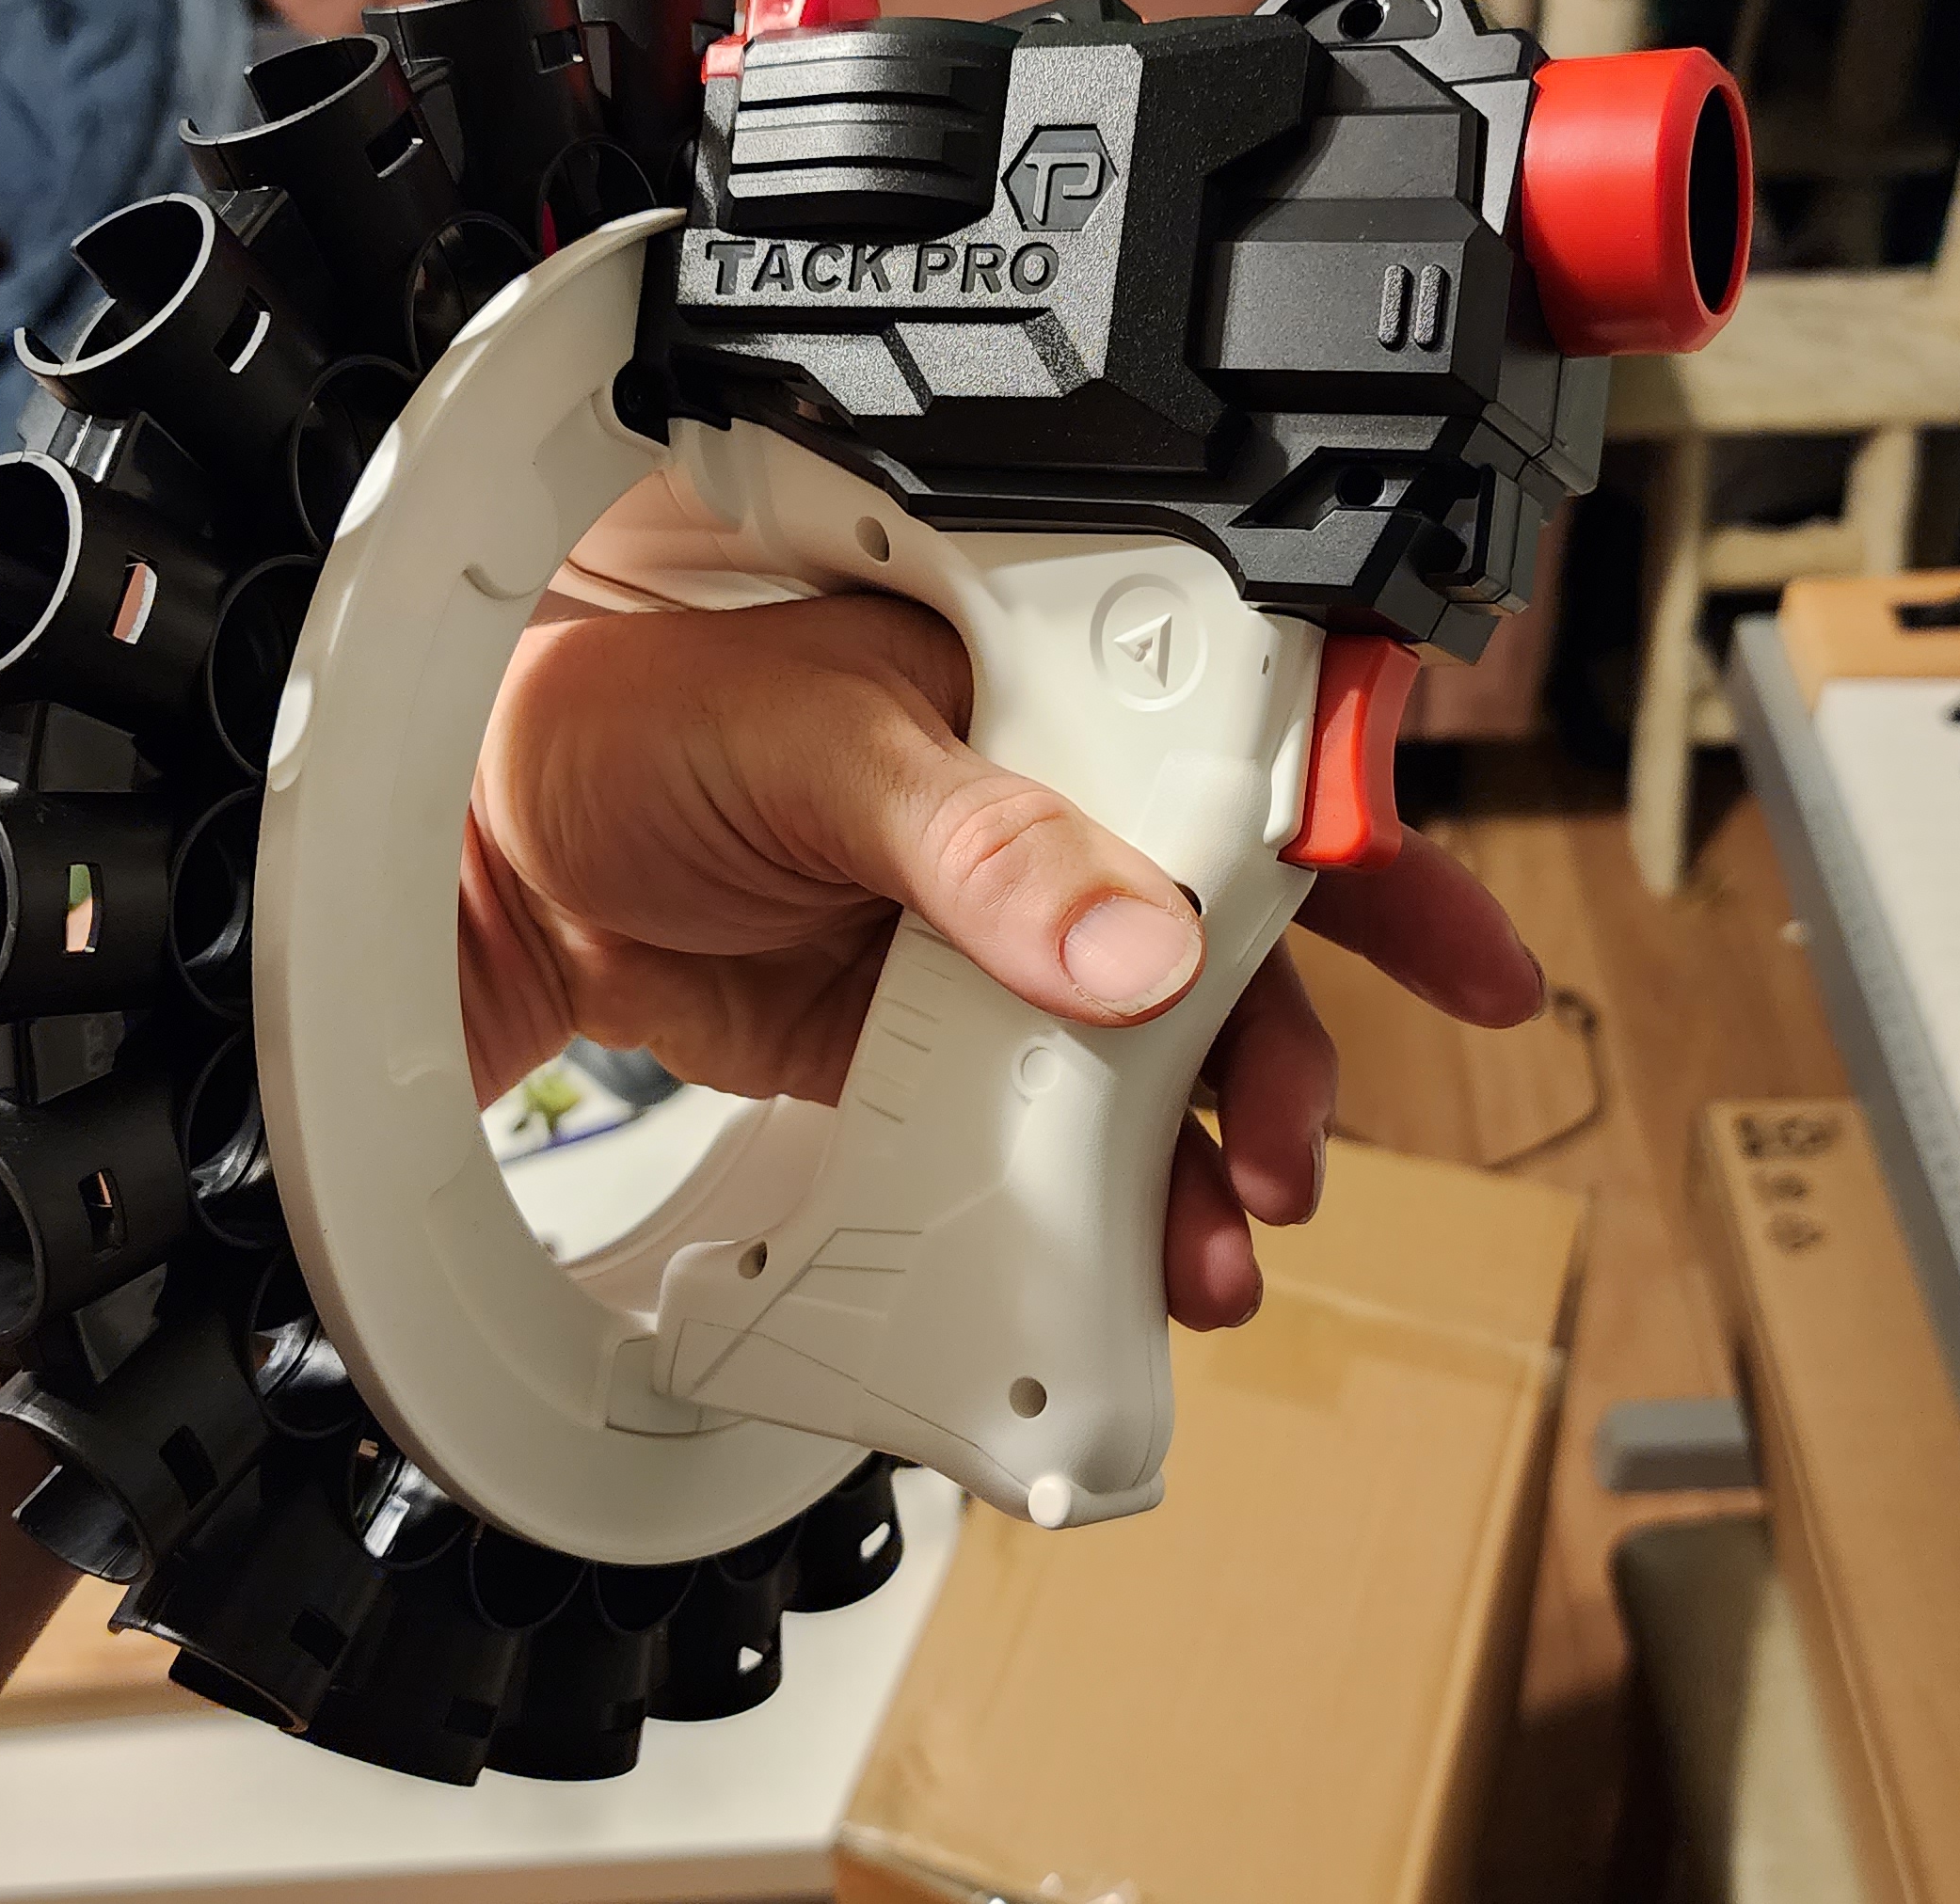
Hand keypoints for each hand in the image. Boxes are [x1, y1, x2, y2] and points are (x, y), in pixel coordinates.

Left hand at [458, 592, 1546, 1329]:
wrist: (497, 857)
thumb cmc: (638, 725)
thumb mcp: (820, 745)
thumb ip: (977, 843)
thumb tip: (1131, 944)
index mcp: (1053, 696)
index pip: (1253, 758)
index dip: (1369, 852)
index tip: (1462, 956)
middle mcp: (1053, 816)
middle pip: (1241, 940)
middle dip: (1295, 1059)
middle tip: (1291, 1154)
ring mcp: (1003, 941)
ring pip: (1159, 1058)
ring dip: (1205, 1159)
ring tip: (1217, 1247)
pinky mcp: (940, 1049)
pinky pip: (1057, 1132)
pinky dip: (1103, 1206)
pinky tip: (1128, 1262)